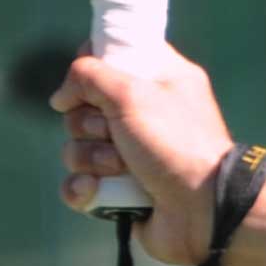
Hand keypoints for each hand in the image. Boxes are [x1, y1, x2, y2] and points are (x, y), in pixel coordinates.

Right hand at [54, 46, 235, 265]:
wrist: (204, 210)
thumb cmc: (174, 143)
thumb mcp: (133, 93)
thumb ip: (89, 76)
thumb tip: (61, 96)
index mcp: (159, 80)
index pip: (113, 56)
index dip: (93, 64)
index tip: (88, 80)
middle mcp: (144, 115)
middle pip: (83, 107)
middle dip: (89, 123)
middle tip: (112, 132)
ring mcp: (129, 156)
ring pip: (78, 146)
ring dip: (92, 158)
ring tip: (120, 168)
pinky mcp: (118, 190)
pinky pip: (79, 183)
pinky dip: (84, 188)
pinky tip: (96, 191)